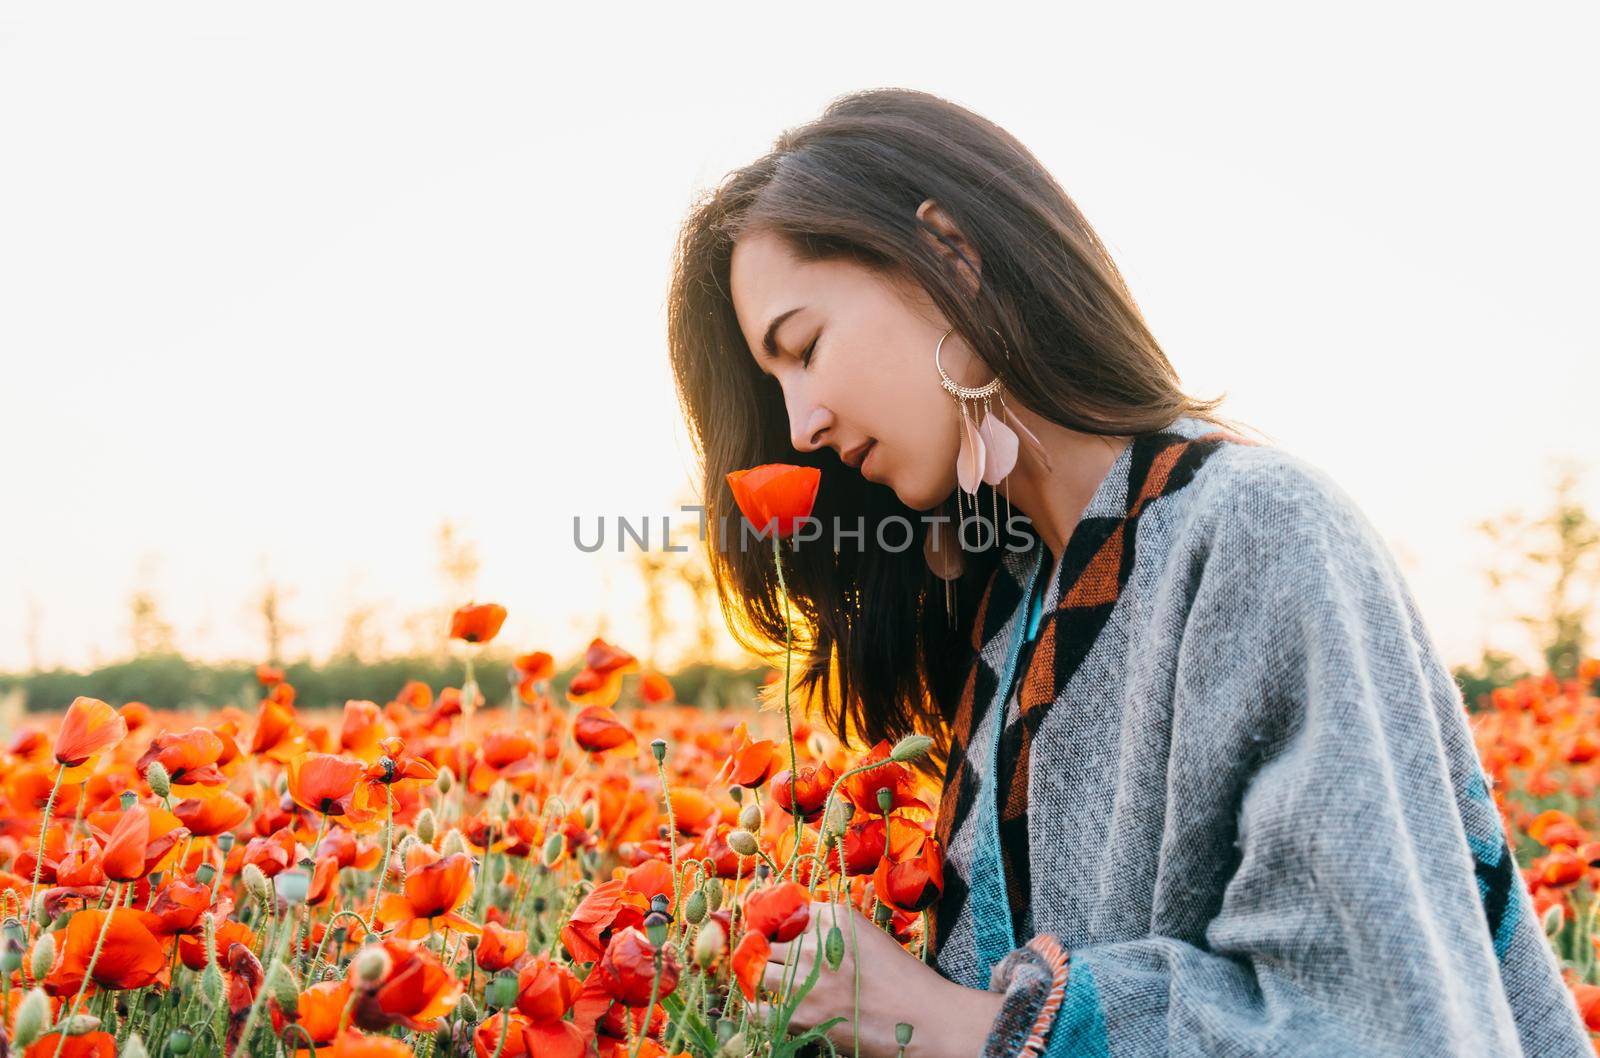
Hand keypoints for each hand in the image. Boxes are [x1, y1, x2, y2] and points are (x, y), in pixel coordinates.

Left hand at [756, 900, 1003, 1057]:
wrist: (926, 1019)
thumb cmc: (903, 979)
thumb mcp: (868, 937)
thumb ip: (833, 929)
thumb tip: (797, 930)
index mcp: (834, 918)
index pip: (787, 912)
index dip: (780, 926)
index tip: (776, 934)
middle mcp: (816, 943)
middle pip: (768, 940)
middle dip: (768, 952)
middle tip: (771, 962)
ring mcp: (806, 979)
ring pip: (758, 970)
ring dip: (760, 977)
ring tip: (767, 983)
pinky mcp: (802, 1015)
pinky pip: (756, 1009)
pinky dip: (754, 1008)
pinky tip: (758, 1007)